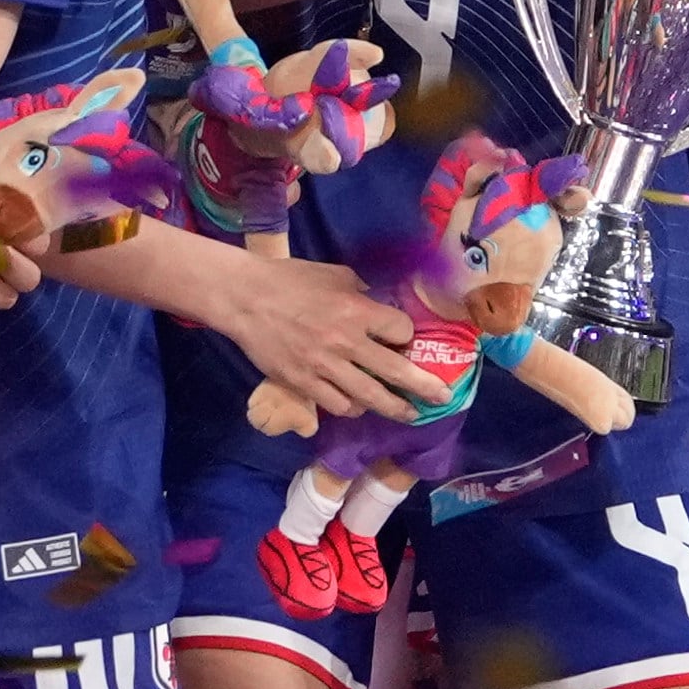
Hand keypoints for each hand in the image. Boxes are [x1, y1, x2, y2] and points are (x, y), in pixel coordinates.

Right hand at [204, 252, 451, 421]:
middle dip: (424, 387)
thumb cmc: (290, 280)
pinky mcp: (304, 384)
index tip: (405, 338)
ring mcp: (325, 367)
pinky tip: (358, 406)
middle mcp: (346, 343)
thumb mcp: (333, 274)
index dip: (406, 334)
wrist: (246, 299)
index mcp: (356, 310)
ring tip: (407, 413)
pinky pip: (338, 405)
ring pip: (369, 398)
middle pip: (396, 371)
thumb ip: (359, 290)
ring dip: (392, 407)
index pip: (400, 330)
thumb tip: (378, 301)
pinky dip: (352, 407)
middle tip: (442, 397)